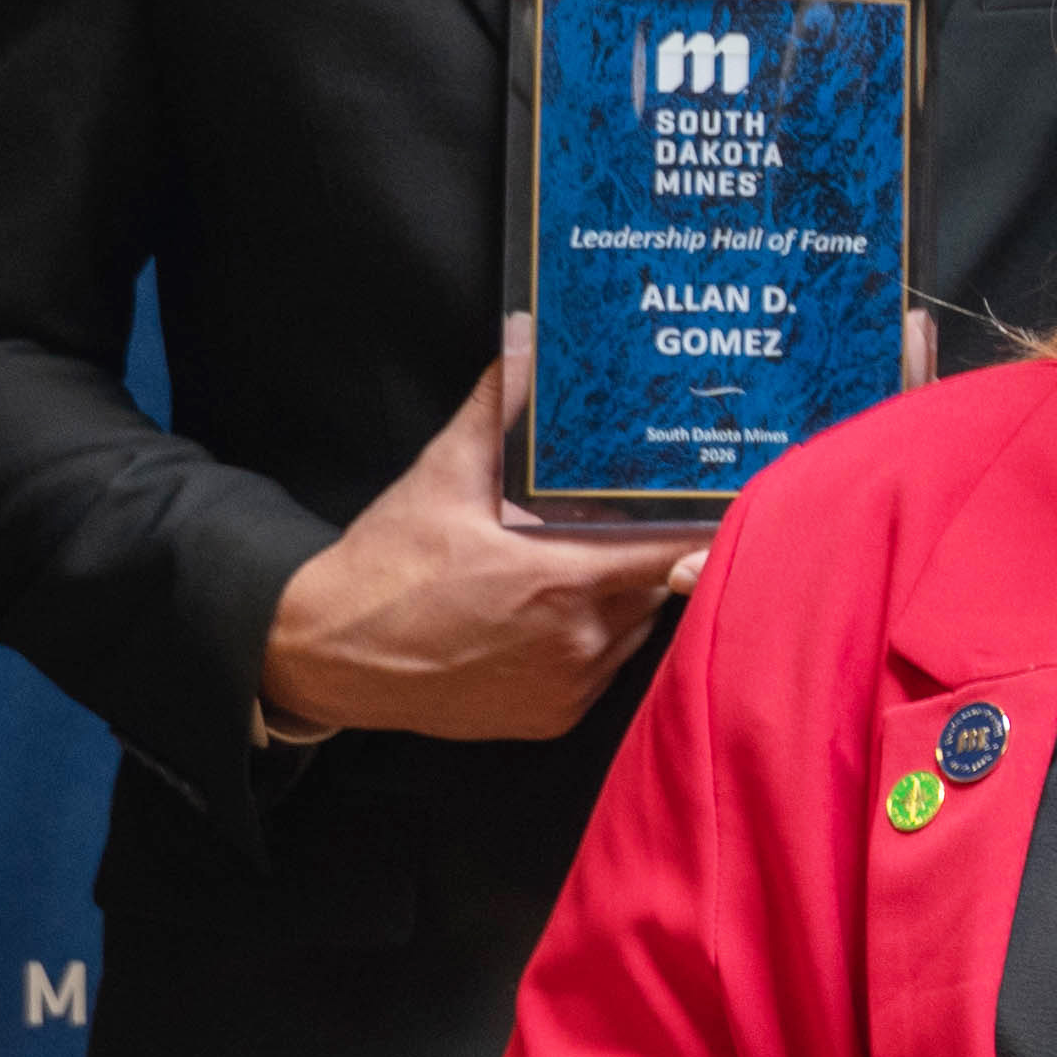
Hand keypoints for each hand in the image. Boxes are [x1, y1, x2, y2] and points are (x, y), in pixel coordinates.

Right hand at [259, 322, 700, 741]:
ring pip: (635, 629)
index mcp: (563, 581)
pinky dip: (596, 641)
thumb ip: (497, 405)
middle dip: (647, 551)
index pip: (674, 554)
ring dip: (625, 596)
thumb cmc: (389, 566)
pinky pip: (604, 671)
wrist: (333, 655)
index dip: (705, 527)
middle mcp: (578, 642)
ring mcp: (568, 688)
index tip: (723, 502)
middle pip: (656, 586)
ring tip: (586, 563)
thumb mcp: (442, 475)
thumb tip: (528, 337)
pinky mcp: (553, 719)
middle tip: (627, 519)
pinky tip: (558, 613)